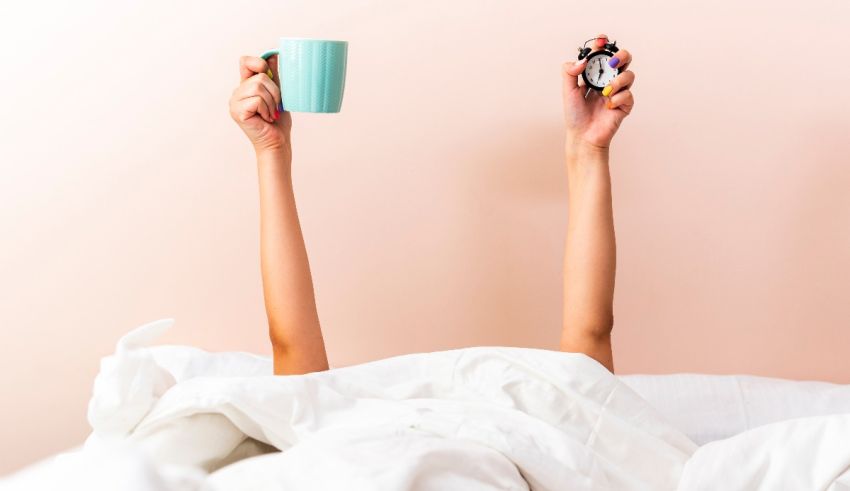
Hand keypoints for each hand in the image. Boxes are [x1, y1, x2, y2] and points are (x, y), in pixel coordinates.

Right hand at [229, 56, 290, 152]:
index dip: (259, 63)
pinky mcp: (237, 112)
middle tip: (275, 106)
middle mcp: (237, 92)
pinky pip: (257, 99)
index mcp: (245, 86)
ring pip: (258, 86)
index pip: (246, 61)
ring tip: (271, 114)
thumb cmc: (278, 122)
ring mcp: (235, 102)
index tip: (271, 76)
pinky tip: (266, 119)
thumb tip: (274, 54)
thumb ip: (274, 75)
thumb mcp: (279, 94)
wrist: (277, 143)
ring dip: (272, 102)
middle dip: (275, 91)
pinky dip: (267, 109)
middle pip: (259, 76)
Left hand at [562, 34, 633, 150]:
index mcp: (595, 74)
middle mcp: (609, 80)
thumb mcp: (568, 91)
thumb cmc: (575, 115)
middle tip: (611, 62)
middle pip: (623, 59)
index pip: (602, 54)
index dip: (603, 44)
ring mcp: (618, 92)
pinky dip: (618, 98)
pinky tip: (608, 105)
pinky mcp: (625, 105)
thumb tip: (582, 60)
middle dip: (620, 55)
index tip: (600, 40)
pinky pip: (628, 94)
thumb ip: (570, 72)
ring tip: (606, 91)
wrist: (582, 136)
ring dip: (618, 80)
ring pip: (629, 75)